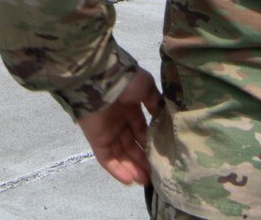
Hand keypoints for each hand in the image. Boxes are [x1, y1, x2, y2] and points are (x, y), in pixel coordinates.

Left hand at [76, 69, 161, 185]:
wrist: (102, 79)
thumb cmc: (127, 81)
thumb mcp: (147, 87)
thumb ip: (154, 103)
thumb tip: (163, 117)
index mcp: (129, 108)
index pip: (140, 131)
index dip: (149, 145)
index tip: (161, 158)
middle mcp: (118, 121)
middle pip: (131, 146)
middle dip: (142, 160)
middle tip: (155, 175)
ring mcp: (106, 131)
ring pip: (120, 155)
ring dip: (132, 168)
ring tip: (146, 181)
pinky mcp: (96, 139)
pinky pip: (106, 158)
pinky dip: (116, 170)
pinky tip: (129, 180)